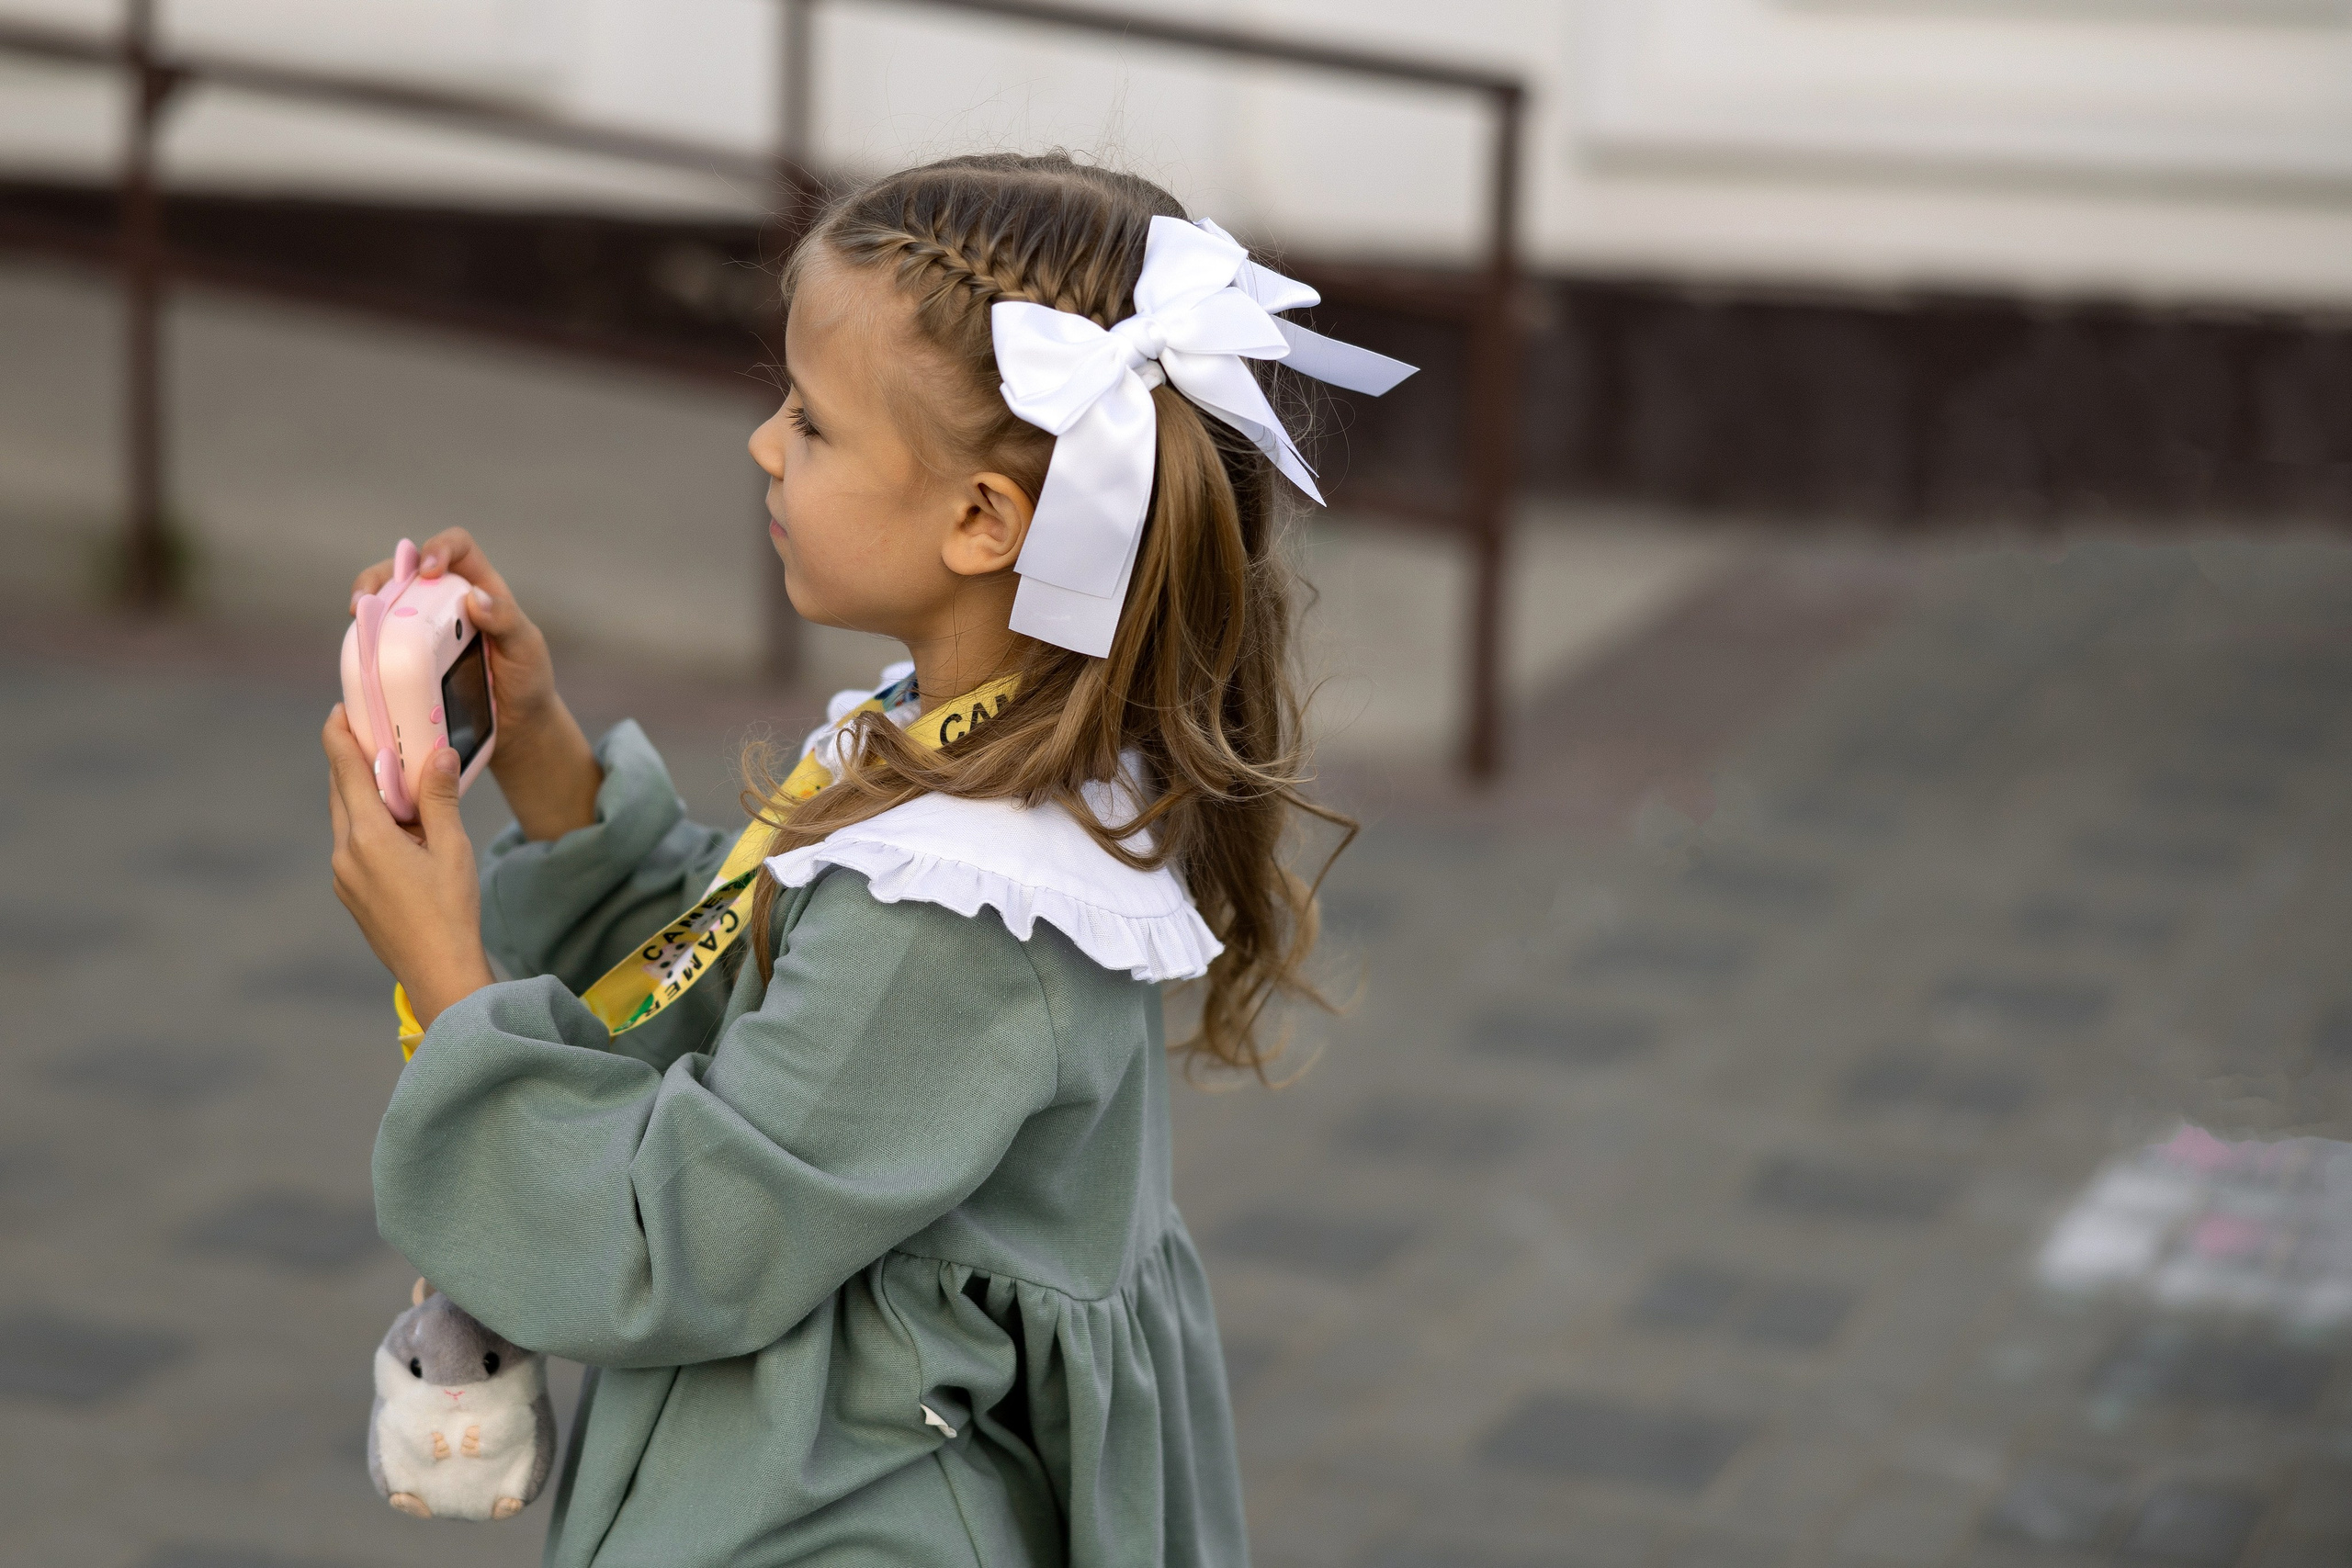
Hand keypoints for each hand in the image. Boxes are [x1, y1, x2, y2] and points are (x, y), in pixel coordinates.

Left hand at [324, 704, 494, 1028]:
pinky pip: (353, 844)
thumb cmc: (451, 911)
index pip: (345, 769)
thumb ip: (439, 798)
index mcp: (368, 836)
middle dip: (352, 760)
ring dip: (363, 793)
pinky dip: (368, 823)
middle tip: (370, 732)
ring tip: (391, 777)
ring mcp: (343, 876)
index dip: (339, 734)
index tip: (339, 708)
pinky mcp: (350, 892)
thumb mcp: (452, 848)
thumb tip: (438, 753)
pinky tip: (398, 826)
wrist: (438, 973)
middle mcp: (345, 852)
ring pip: (346, 818)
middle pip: (340, 791)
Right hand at [350, 527, 599, 840]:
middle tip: (366, 599)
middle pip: (405, 570)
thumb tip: (475, 598)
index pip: (457, 547)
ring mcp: (423, 630)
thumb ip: (507, 621)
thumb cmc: (527, 680)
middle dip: (380, 576)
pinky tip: (360, 654)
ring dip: (366, 604)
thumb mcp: (526, 649)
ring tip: (356, 619)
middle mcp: (445, 601)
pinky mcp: (409, 658)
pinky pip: (381, 642)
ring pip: (386, 603)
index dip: (439, 547)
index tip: (428, 570)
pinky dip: (366, 642)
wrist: (516, 726)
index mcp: (479, 587)